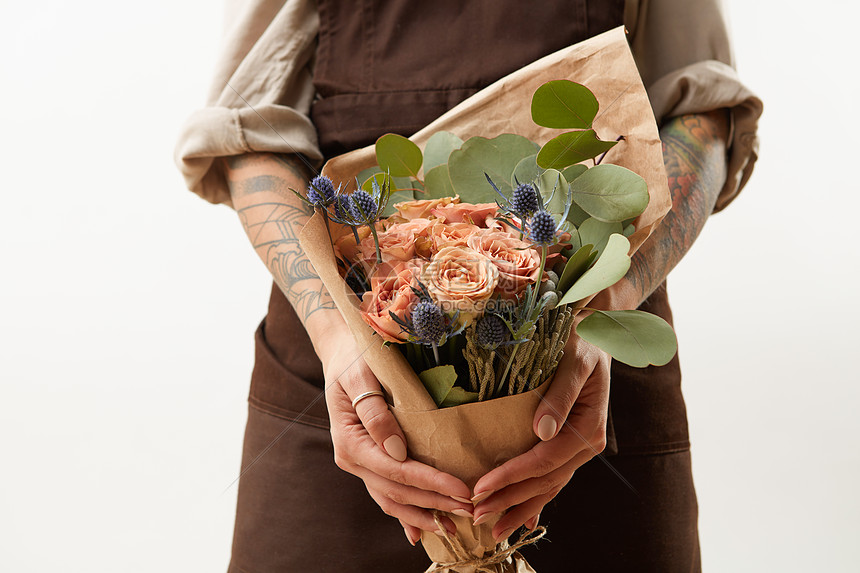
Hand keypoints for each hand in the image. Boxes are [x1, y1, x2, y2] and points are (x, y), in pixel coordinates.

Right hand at [321, 328, 473, 540]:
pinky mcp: (368, 463)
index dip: (430, 483)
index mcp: (351, 441)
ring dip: (421, 515)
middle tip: (470, 510)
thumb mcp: (360, 378)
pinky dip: (404, 513)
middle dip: (434, 503)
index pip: (396, 471)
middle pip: (396, 491)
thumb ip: (374, 412)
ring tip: (453, 526)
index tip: (461, 489)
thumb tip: (396, 450)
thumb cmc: (354, 360)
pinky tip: (420, 531)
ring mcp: (359, 464)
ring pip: (390, 500)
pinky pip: (386, 493)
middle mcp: (352, 459)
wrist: (341, 354)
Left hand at [470, 330, 610, 541]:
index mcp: (588, 427)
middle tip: (475, 516)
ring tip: (492, 529)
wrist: (595, 334)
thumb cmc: (582, 341)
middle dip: (509, 501)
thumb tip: (541, 431)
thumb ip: (561, 394)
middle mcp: (585, 444)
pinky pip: (550, 477)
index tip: (480, 488)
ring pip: (548, 486)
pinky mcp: (567, 445)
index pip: (544, 460)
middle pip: (544, 481)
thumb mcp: (575, 360)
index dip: (512, 477)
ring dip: (519, 508)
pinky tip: (520, 519)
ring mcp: (577, 447)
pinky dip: (534, 499)